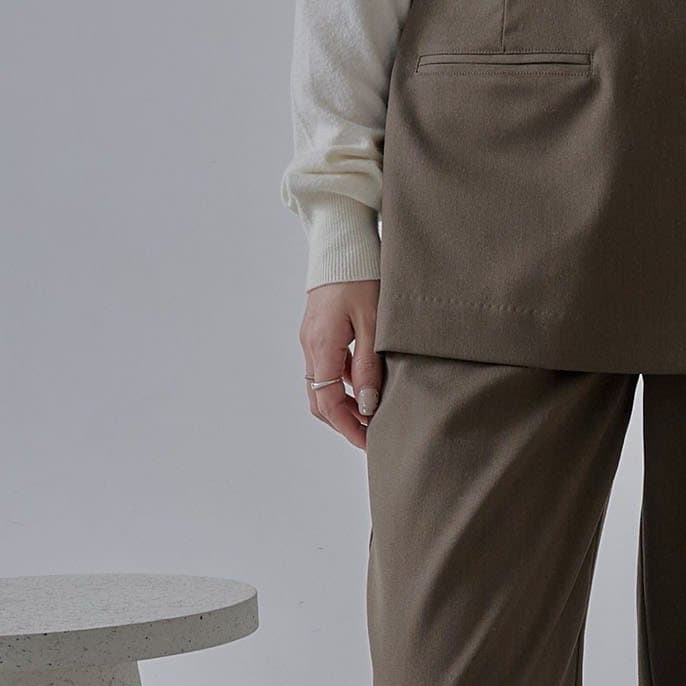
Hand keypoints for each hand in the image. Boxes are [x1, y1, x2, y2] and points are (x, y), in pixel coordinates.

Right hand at [300, 280, 382, 450]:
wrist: (343, 243)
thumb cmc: (362, 277)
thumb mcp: (374, 324)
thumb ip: (369, 367)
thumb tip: (369, 406)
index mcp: (322, 347)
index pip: (329, 403)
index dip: (349, 428)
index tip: (370, 442)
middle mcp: (310, 346)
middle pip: (319, 401)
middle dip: (344, 422)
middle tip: (372, 434)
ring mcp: (311, 339)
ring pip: (321, 386)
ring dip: (343, 404)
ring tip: (372, 413)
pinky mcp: (318, 331)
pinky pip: (326, 368)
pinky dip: (343, 384)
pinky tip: (366, 383)